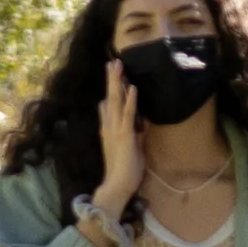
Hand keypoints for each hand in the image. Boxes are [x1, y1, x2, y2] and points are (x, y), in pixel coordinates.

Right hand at [91, 63, 146, 232]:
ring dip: (118, 82)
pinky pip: (128, 115)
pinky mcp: (124, 136)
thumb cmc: (126, 168)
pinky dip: (130, 101)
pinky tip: (132, 88)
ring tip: (118, 65)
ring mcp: (115, 130)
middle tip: (112, 61)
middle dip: (112, 79)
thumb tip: (138, 120)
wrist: (118, 185)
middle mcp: (109, 126)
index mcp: (110, 128)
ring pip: (115, 101)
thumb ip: (132, 131)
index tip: (114, 71)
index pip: (110, 104)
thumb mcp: (131, 145)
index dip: (112, 87)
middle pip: (110, 97)